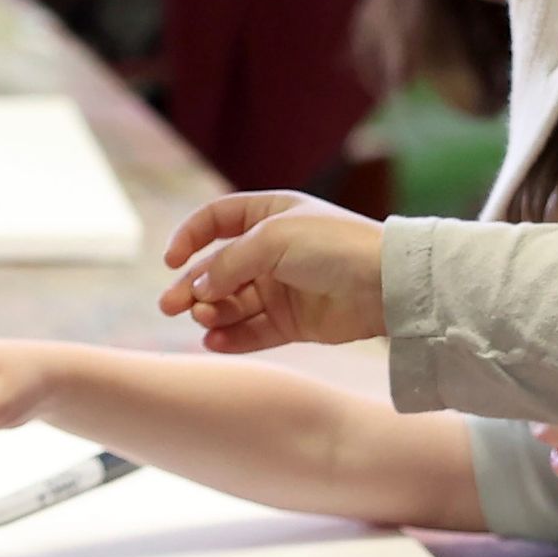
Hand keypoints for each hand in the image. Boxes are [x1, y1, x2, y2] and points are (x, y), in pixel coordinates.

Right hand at [159, 192, 383, 350]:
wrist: (387, 284)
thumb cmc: (334, 246)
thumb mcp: (272, 238)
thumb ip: (229, 263)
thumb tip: (200, 289)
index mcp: (268, 216)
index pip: (215, 221)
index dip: (189, 238)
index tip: (171, 260)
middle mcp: (271, 251)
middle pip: (217, 269)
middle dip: (192, 286)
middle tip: (170, 306)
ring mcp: (281, 288)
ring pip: (231, 303)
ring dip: (211, 311)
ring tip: (203, 320)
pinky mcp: (292, 322)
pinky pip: (251, 331)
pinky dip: (231, 337)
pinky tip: (214, 340)